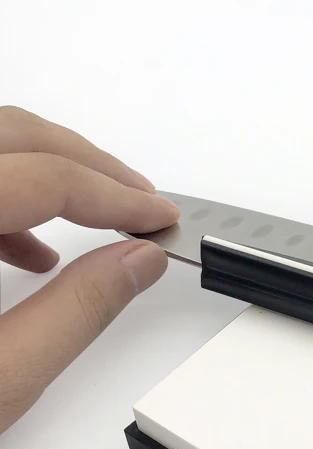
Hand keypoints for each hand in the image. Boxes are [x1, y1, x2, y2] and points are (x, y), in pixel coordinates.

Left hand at [0, 106, 179, 433]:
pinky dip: (6, 199)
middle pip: (11, 133)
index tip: (162, 217)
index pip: (43, 178)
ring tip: (101, 221)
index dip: (116, 197)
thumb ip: (76, 315)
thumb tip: (139, 262)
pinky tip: (32, 251)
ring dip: (50, 174)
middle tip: (142, 200)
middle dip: (88, 163)